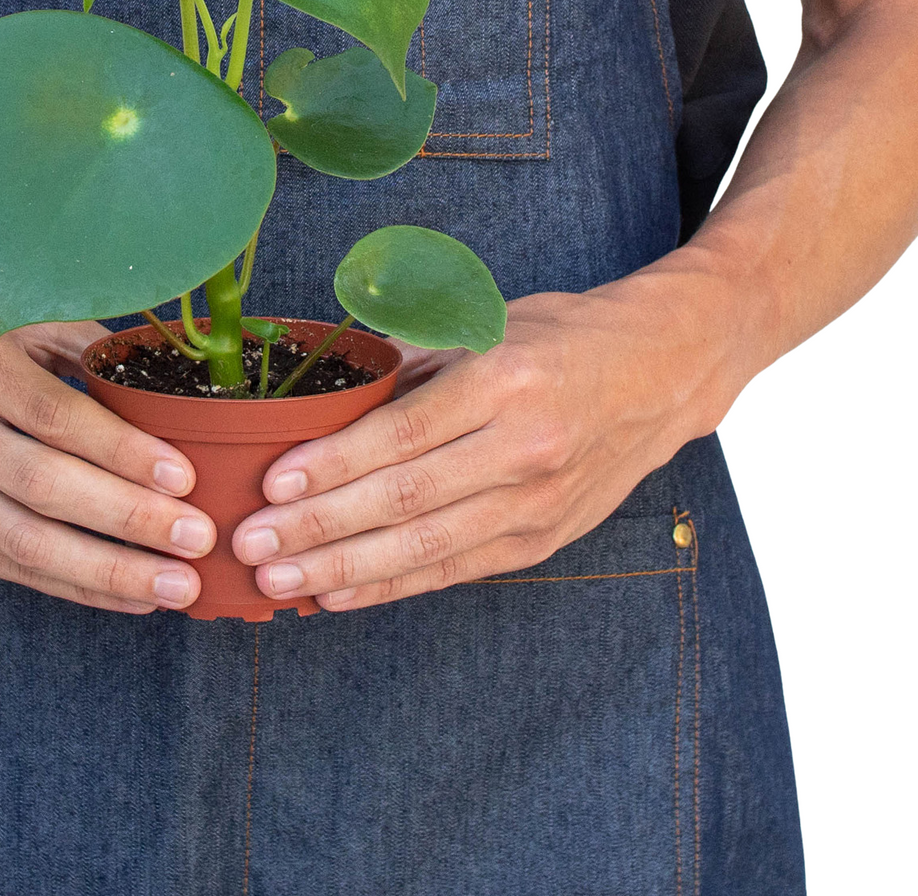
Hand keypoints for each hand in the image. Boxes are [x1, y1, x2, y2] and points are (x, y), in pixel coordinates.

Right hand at [0, 251, 216, 613]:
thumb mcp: (6, 314)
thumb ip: (81, 343)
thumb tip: (162, 380)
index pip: (55, 418)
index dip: (122, 452)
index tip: (183, 476)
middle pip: (45, 488)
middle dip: (129, 520)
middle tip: (198, 538)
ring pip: (27, 544)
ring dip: (108, 572)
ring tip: (176, 585)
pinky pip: (10, 568)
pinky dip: (73, 586)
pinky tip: (129, 595)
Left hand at [231, 271, 745, 610]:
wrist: (665, 373)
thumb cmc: (564, 337)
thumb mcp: (488, 324)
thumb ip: (411, 363)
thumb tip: (330, 394)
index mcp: (505, 382)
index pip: (401, 434)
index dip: (332, 465)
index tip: (272, 482)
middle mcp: (525, 448)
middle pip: (404, 499)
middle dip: (319, 527)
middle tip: (252, 543)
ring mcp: (538, 502)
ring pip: (425, 548)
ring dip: (343, 568)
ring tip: (277, 580)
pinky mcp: (543, 539)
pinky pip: (455, 570)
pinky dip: (392, 586)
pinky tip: (338, 593)